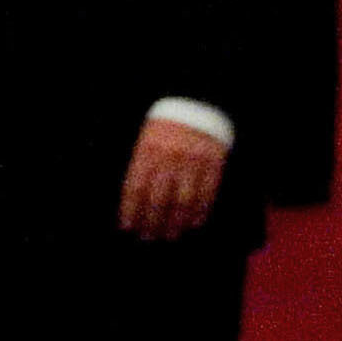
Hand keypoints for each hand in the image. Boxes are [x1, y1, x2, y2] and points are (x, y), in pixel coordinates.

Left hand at [118, 118, 226, 240]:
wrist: (197, 103)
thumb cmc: (165, 127)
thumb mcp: (144, 139)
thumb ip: (138, 166)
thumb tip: (130, 200)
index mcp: (147, 150)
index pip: (135, 187)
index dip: (131, 210)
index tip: (127, 227)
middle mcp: (169, 157)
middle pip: (158, 198)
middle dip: (152, 221)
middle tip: (149, 236)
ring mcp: (193, 161)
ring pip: (183, 199)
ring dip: (176, 222)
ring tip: (170, 234)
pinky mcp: (214, 162)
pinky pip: (207, 193)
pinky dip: (201, 211)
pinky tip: (193, 223)